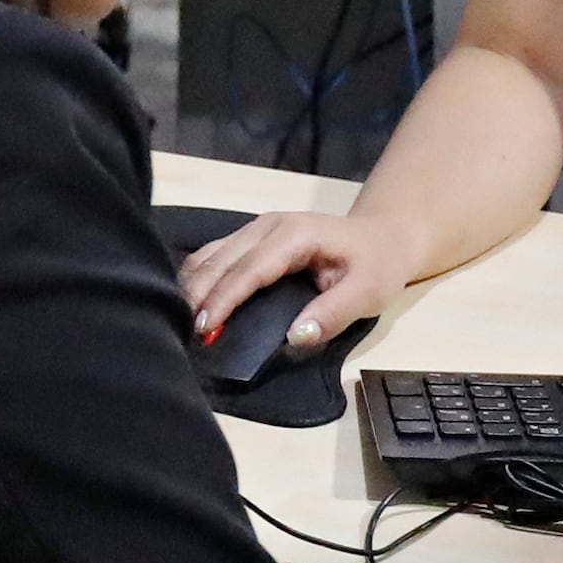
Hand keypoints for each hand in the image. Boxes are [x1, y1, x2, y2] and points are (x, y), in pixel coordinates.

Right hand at [177, 207, 421, 357]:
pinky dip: (200, 277)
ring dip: (194, 285)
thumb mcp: (368, 292)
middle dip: (198, 293)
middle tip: (181, 330)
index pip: (249, 269)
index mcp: (295, 236)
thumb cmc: (376, 265)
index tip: (204, 327)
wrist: (382, 238)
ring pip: (211, 253)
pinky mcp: (252, 238)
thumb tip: (296, 335)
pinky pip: (216, 254)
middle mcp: (268, 226)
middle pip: (221, 259)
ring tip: (179, 319)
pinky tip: (189, 300)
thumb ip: (333, 313)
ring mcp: (257, 228)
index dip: (224, 298)